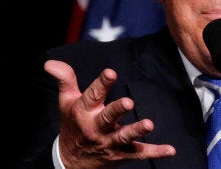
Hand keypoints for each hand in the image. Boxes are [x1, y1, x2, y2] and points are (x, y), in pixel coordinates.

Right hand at [44, 60, 175, 167]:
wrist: (71, 162)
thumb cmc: (73, 125)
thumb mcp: (66, 101)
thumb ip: (65, 79)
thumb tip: (50, 62)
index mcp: (84, 112)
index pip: (92, 95)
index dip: (101, 84)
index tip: (110, 73)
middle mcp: (96, 127)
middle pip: (107, 118)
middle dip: (117, 111)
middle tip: (128, 102)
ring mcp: (109, 142)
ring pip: (124, 137)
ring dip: (136, 131)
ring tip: (148, 125)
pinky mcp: (121, 154)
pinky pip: (139, 153)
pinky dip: (155, 152)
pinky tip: (170, 149)